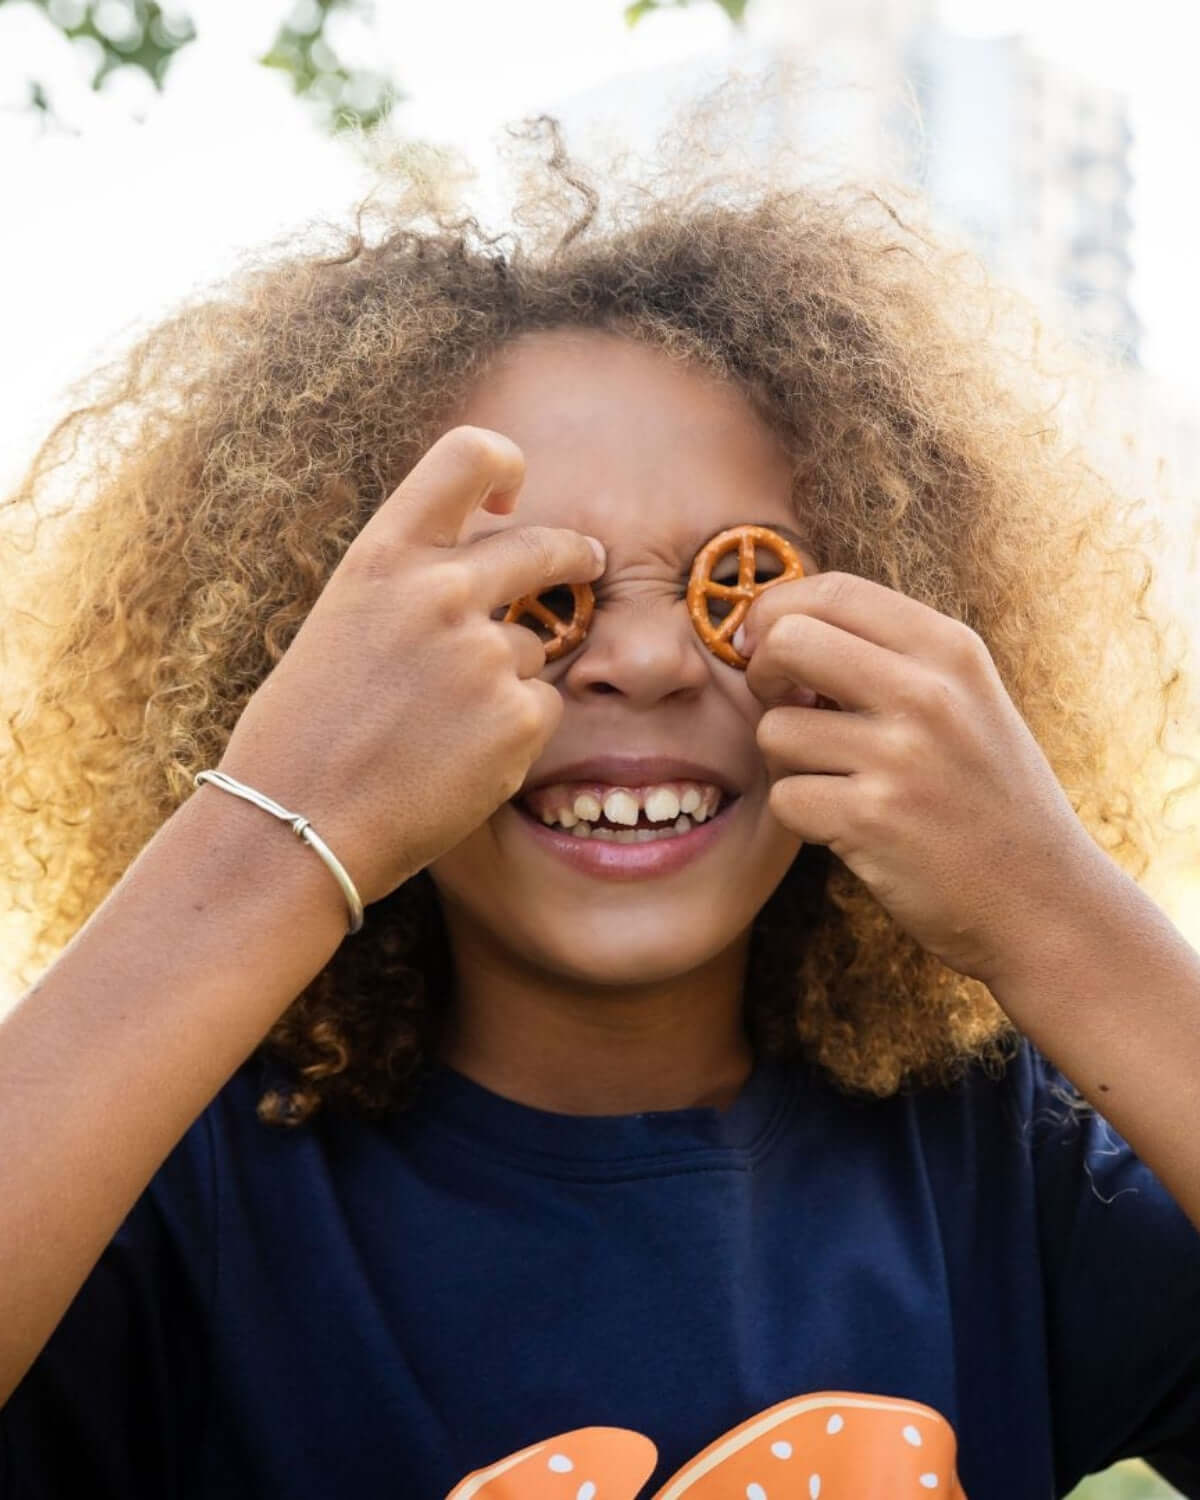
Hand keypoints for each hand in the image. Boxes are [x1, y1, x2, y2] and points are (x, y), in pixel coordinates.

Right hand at [214, 426, 604, 908]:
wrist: (294, 825)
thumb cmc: (306, 732)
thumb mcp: (343, 622)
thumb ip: (411, 584)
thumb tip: (485, 567)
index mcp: (384, 557)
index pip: (468, 456)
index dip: (505, 466)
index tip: (511, 498)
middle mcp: (441, 592)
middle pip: (545, 545)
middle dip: (576, 553)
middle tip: (590, 559)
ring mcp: (486, 655)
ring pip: (534, 646)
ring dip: (506, 677)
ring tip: (436, 727)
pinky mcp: (519, 718)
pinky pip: (542, 707)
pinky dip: (514, 731)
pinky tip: (455, 760)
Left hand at [738, 571, 1107, 988]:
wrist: (1045, 900)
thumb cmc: (988, 797)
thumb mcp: (967, 700)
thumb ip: (891, 657)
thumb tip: (780, 627)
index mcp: (950, 649)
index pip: (834, 590)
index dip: (778, 611)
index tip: (765, 646)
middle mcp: (928, 692)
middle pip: (788, 640)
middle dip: (762, 674)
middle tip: (781, 707)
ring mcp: (901, 756)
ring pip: (774, 728)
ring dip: (785, 761)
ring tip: (833, 780)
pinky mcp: (873, 819)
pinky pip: (785, 797)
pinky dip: (802, 817)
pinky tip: (846, 826)